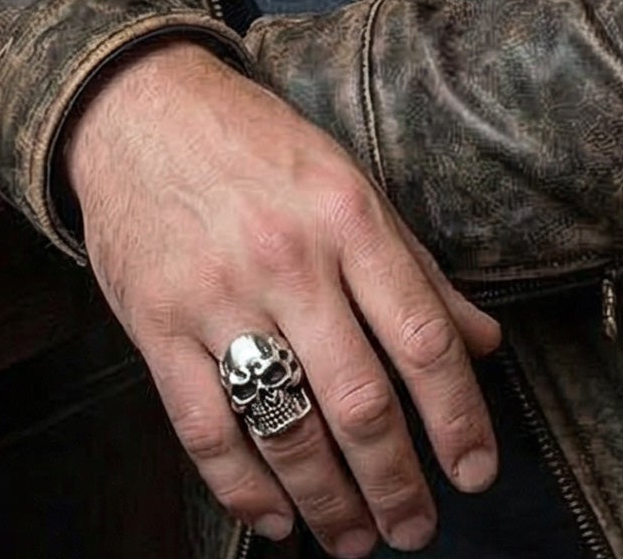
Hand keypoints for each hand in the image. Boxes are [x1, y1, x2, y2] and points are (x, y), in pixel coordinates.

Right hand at [61, 41, 502, 554]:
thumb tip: (484, 343)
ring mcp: (218, 294)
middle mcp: (288, 259)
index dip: (458, 420)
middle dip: (397, 484)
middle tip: (416, 531)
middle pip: (359, 400)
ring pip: (286, 426)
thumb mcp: (349, 182)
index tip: (475, 474)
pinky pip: (206, 427)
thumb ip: (417, 269)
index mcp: (347, 218)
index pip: (422, 339)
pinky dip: (244, 488)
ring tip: (355, 539)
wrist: (138, 107)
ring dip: (329, 502)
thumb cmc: (256, 145)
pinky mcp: (157, 322)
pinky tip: (276, 518)